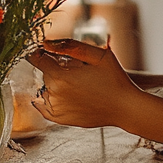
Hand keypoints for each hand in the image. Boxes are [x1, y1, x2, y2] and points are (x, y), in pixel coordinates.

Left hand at [29, 38, 143, 127]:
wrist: (124, 108)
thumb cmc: (114, 80)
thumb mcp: (98, 55)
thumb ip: (70, 46)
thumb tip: (46, 42)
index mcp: (61, 77)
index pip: (38, 60)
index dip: (40, 52)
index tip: (45, 50)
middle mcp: (54, 95)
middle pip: (44, 74)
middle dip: (54, 68)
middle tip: (75, 68)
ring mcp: (56, 109)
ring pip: (45, 89)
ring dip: (54, 83)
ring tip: (76, 83)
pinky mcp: (60, 120)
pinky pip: (43, 106)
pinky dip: (48, 99)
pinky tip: (63, 94)